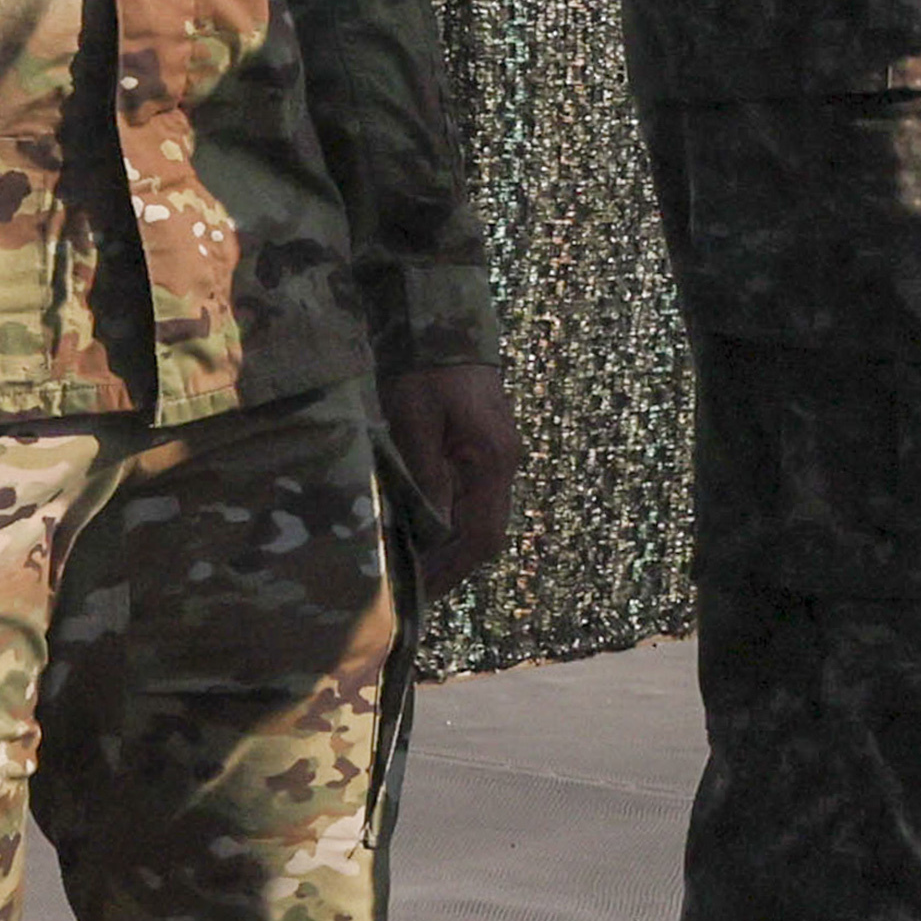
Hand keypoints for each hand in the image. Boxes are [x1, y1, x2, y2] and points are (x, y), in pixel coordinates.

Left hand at [382, 362, 521, 600]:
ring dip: (454, 548)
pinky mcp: (487, 451)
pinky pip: (476, 500)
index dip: (453, 568)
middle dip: (454, 566)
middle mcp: (505, 465)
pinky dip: (453, 525)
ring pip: (483, 519)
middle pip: (488, 533)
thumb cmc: (428, 372)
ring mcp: (499, 458)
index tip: (422, 590)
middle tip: (415, 591)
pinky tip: (427, 533)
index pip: (482, 533)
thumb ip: (426, 476)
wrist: (446, 329)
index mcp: (493, 461)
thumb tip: (429, 532)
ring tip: (417, 569)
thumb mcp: (416, 423)